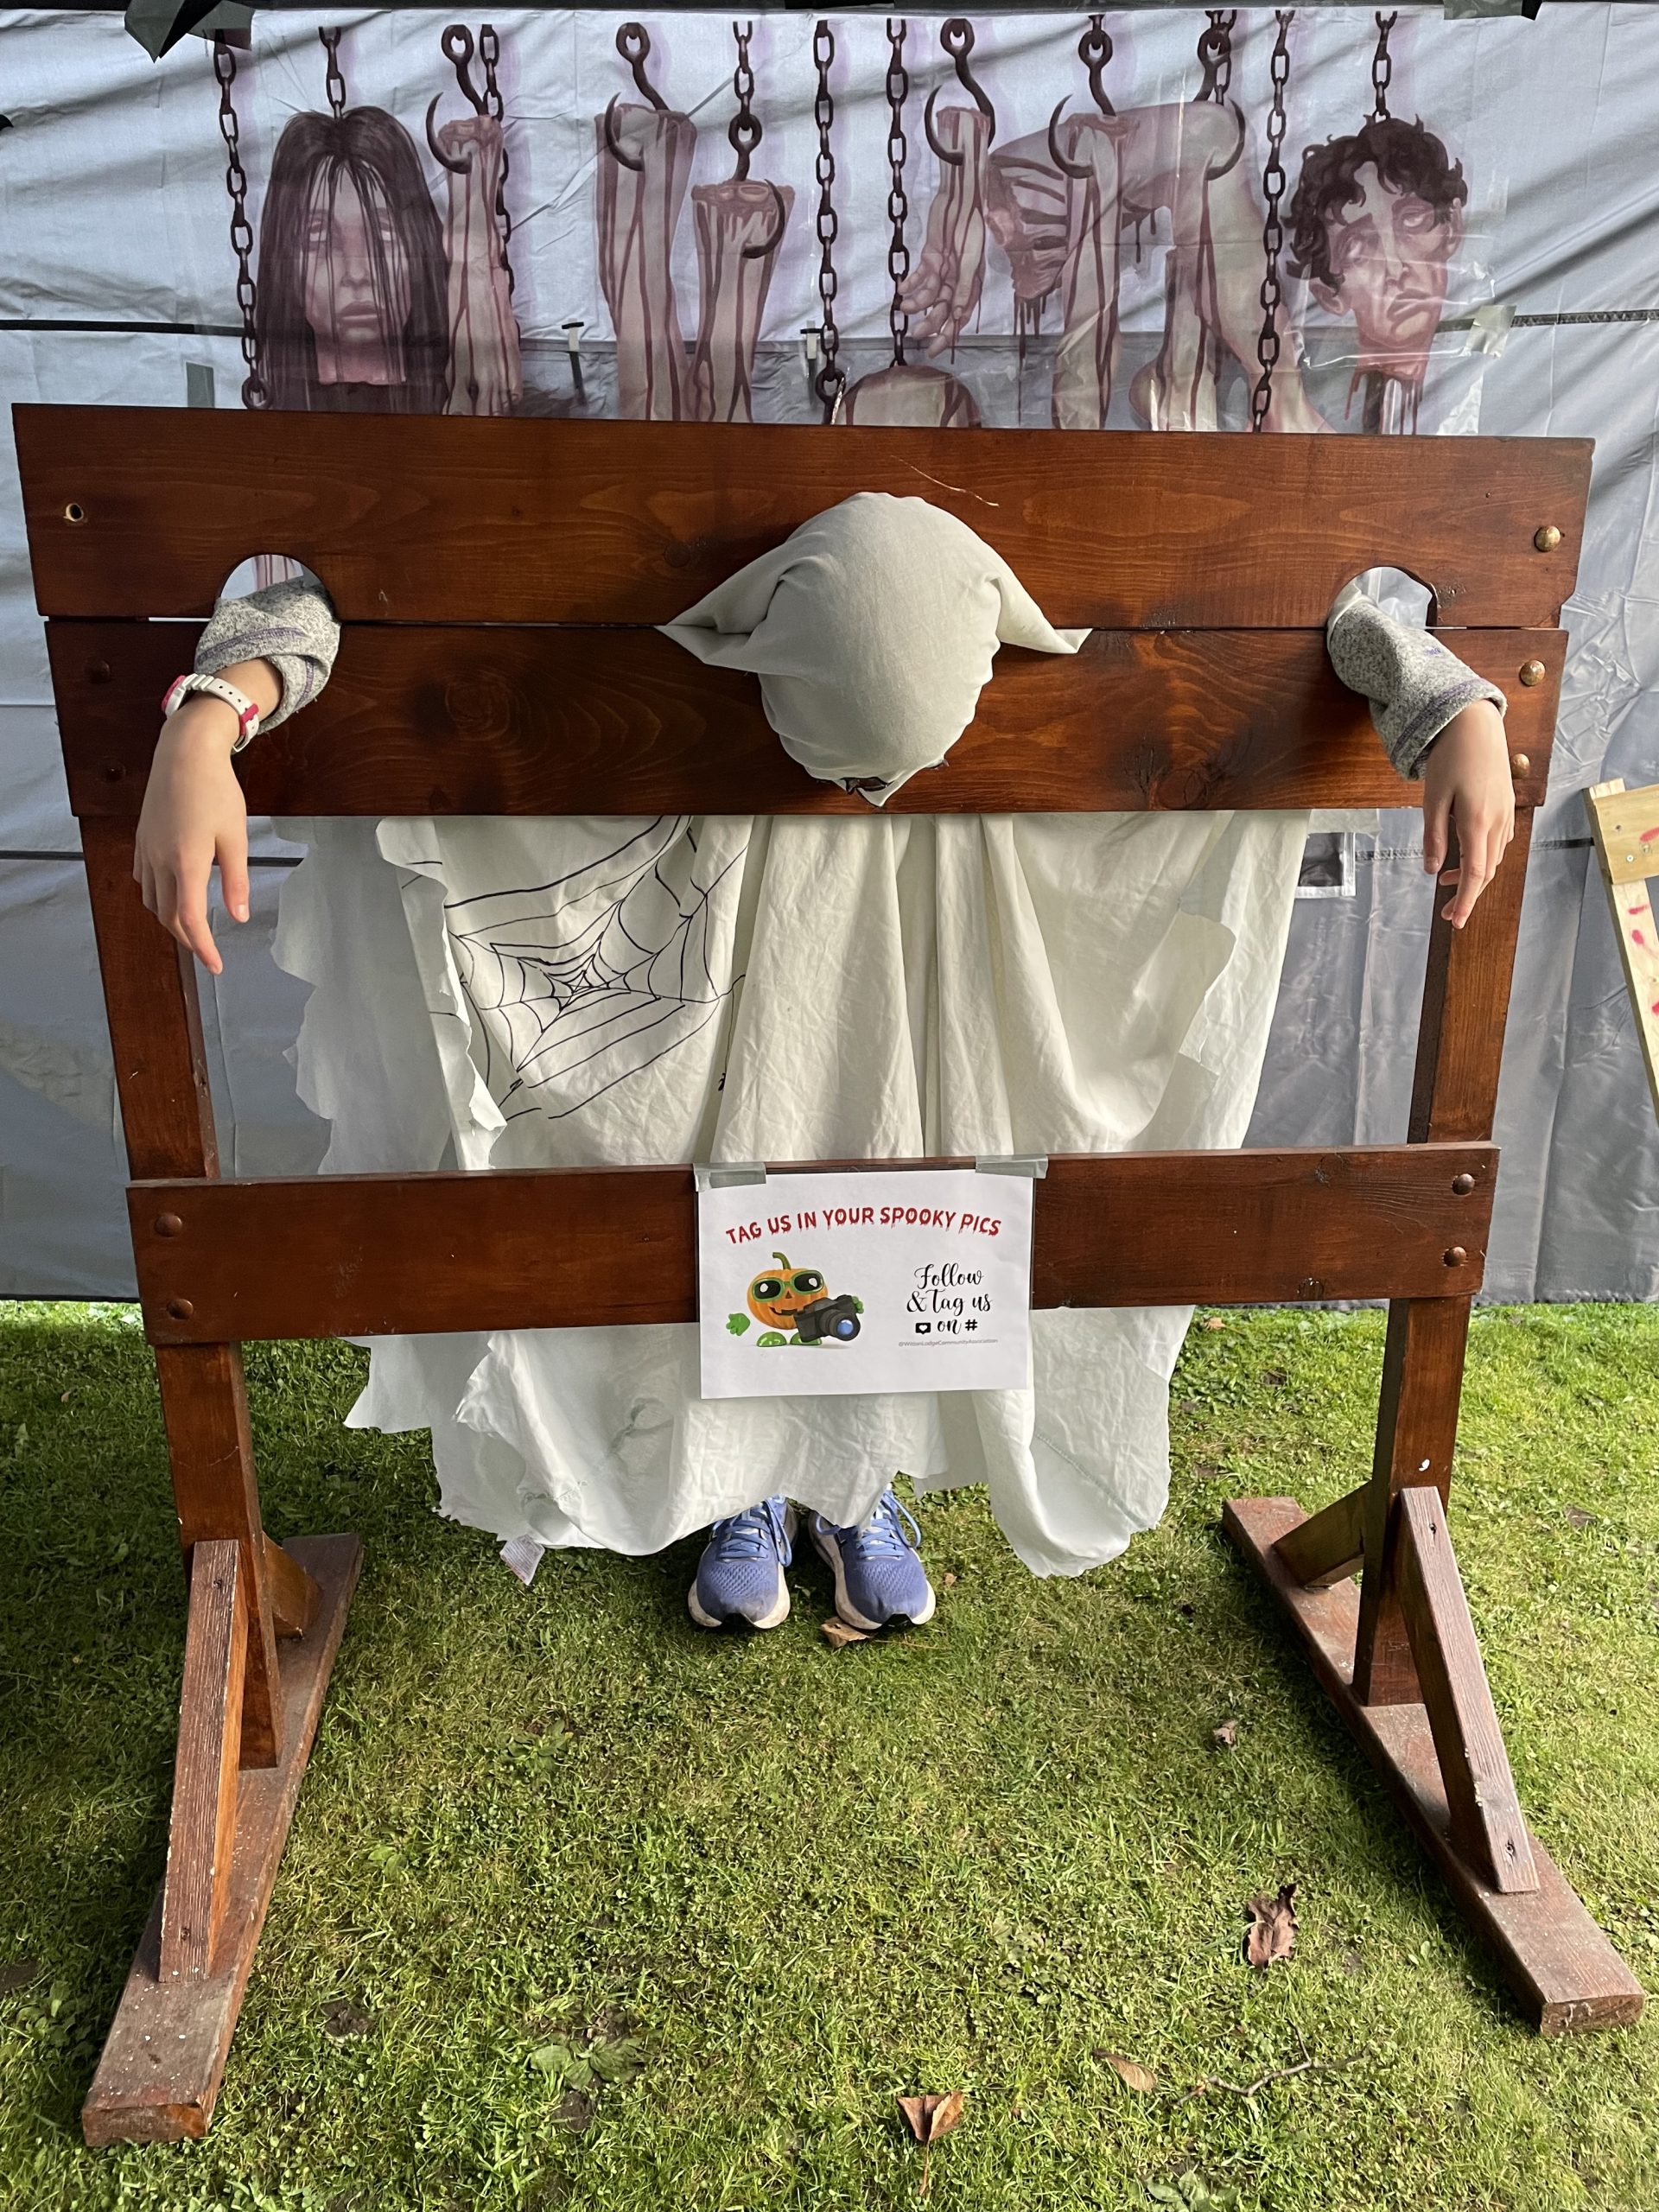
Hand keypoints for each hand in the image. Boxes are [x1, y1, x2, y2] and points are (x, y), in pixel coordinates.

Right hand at [134, 699, 250, 974]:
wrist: (184, 753)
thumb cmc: (216, 791)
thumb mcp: (236, 837)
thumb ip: (236, 880)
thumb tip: (238, 917)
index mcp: (187, 861)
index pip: (189, 918)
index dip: (202, 947)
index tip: (216, 965)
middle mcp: (161, 860)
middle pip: (167, 916)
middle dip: (187, 939)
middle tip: (208, 952)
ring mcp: (147, 850)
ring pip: (152, 900)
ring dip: (169, 920)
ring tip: (191, 929)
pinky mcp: (142, 839)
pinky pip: (144, 879)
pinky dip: (156, 896)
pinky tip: (170, 896)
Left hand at [1419, 700, 1514, 929]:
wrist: (1475, 724)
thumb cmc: (1450, 757)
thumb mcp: (1432, 798)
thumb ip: (1433, 836)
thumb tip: (1433, 870)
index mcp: (1477, 821)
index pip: (1476, 874)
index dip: (1467, 901)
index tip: (1456, 922)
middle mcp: (1497, 821)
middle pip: (1487, 870)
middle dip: (1468, 894)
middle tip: (1446, 911)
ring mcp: (1505, 813)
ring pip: (1494, 857)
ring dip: (1473, 875)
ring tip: (1446, 882)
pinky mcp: (1506, 806)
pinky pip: (1498, 842)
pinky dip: (1483, 857)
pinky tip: (1465, 855)